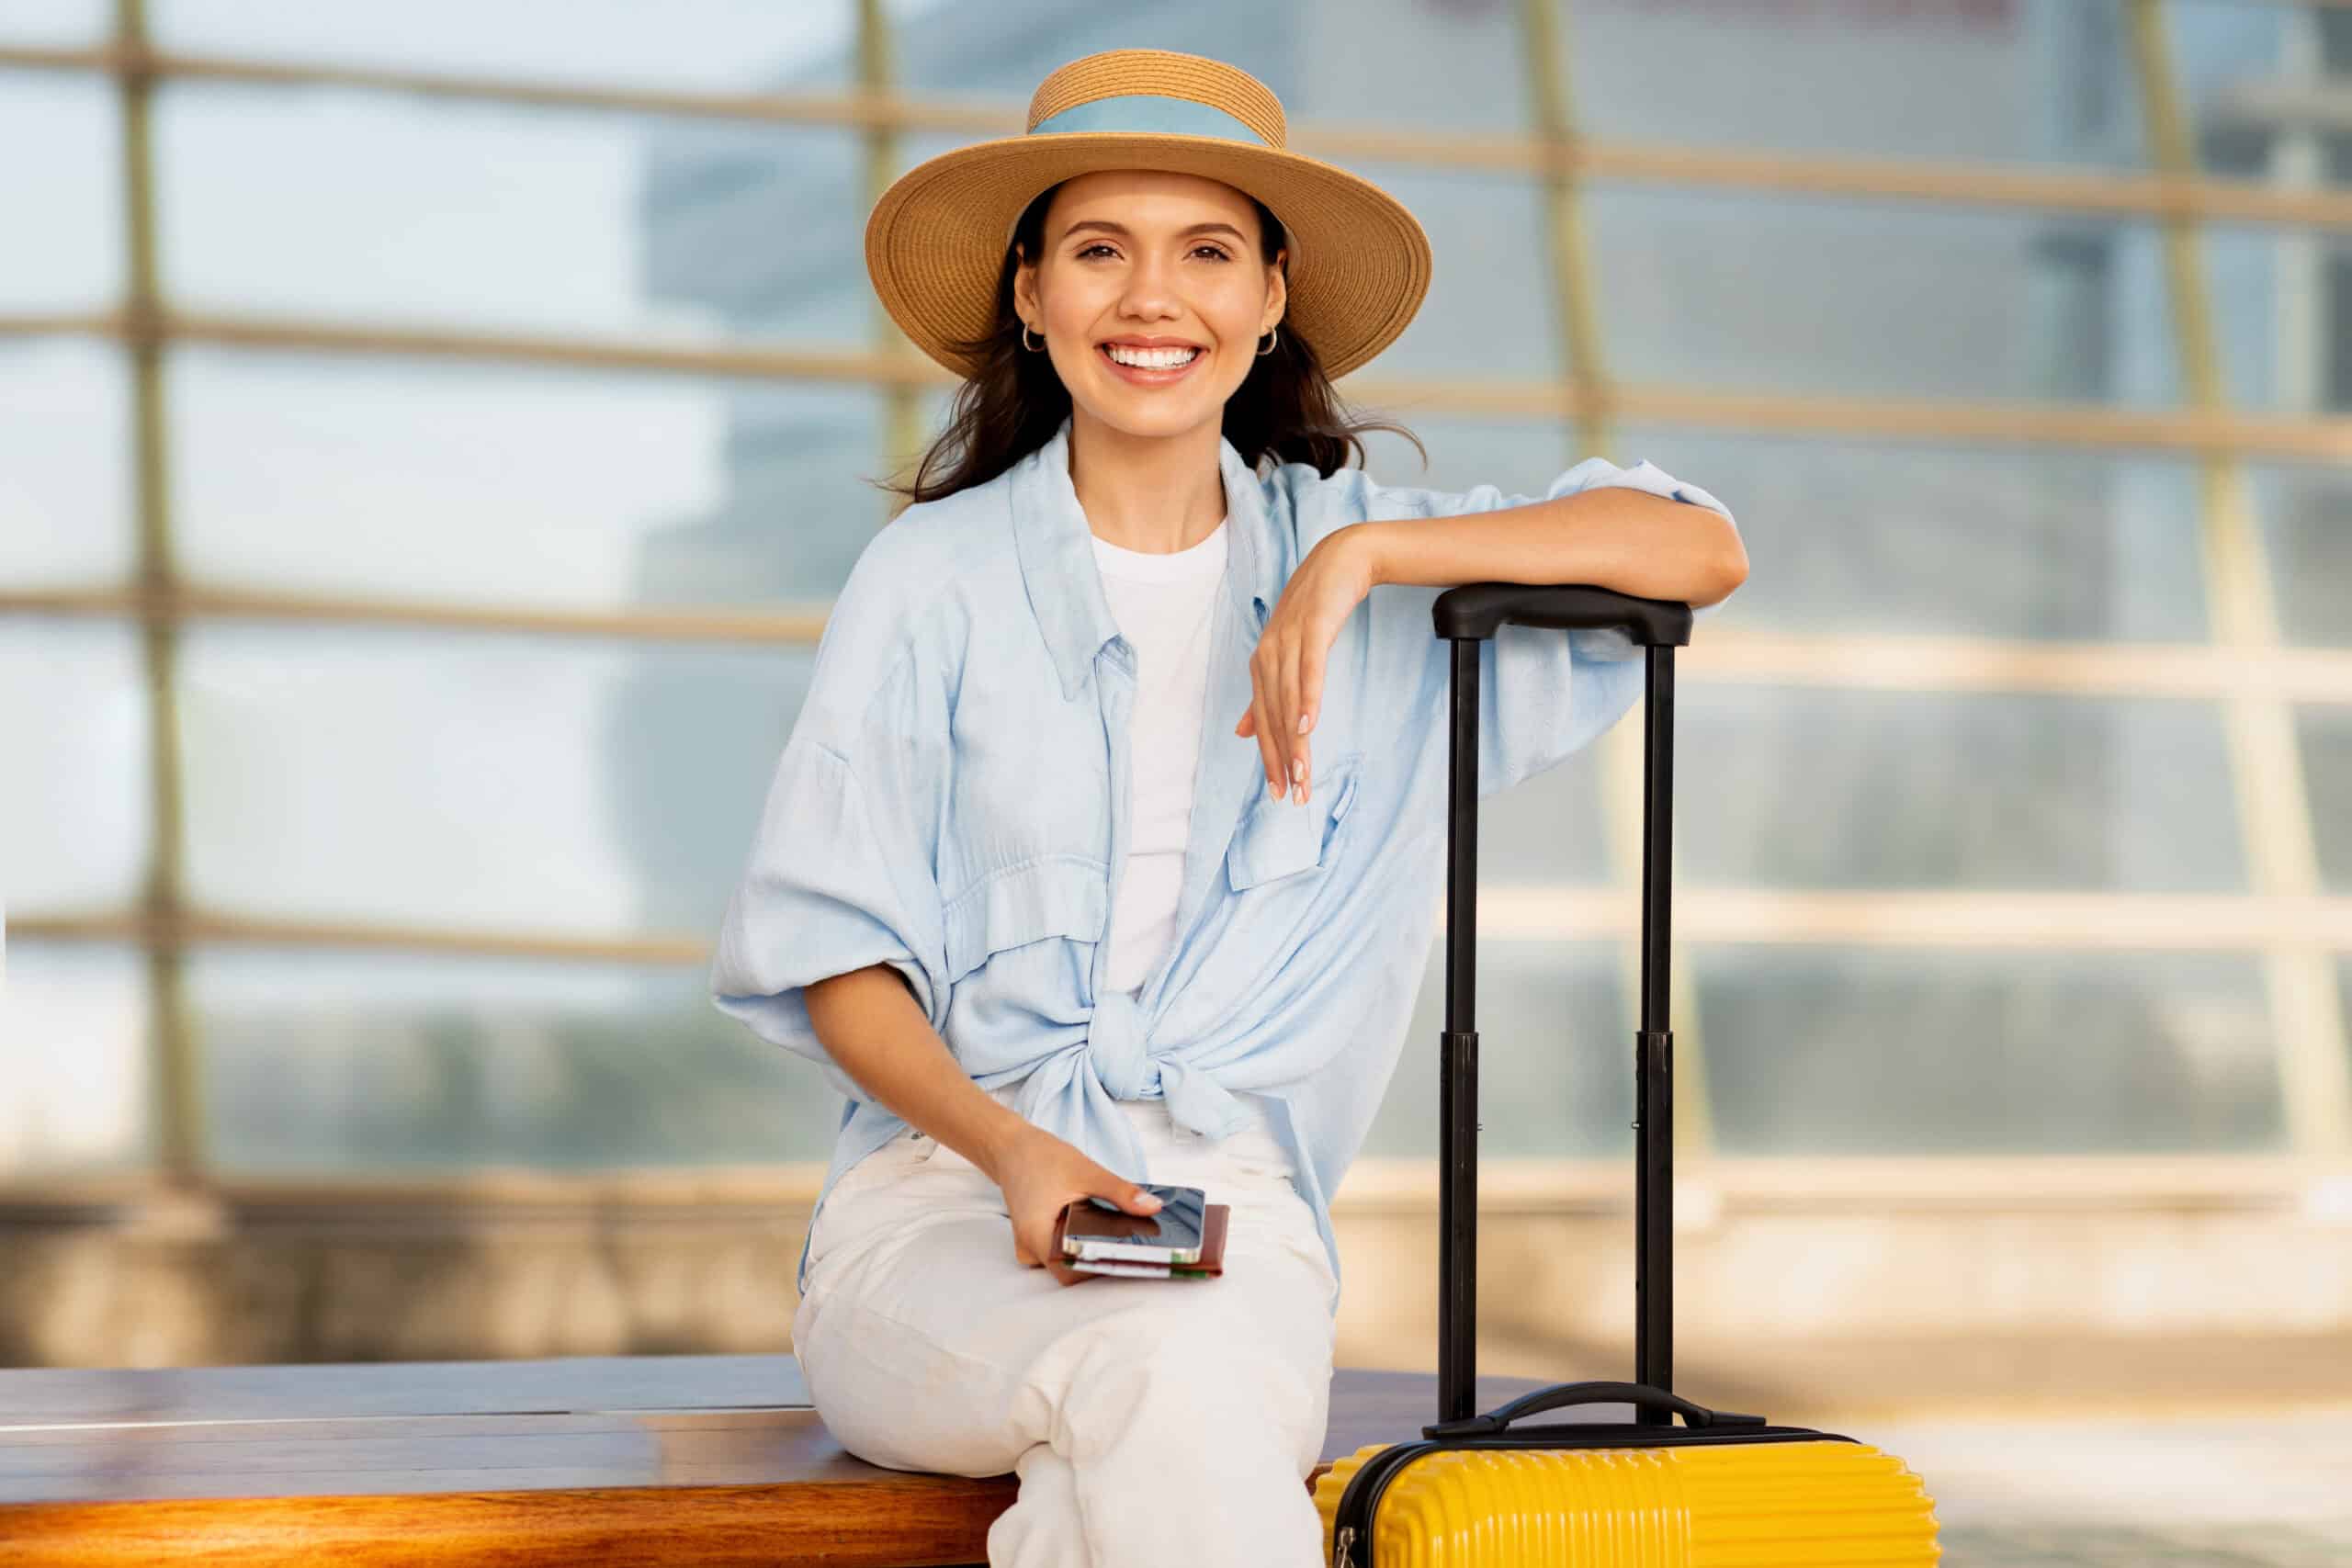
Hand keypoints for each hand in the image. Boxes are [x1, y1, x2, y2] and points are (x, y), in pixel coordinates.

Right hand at [994, 1123, 1165, 1286]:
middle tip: (1131, 1247)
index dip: (1101, 1269)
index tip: (1128, 1261)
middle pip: (1072, 1269)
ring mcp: (1032, 1247)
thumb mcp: (1087, 1172)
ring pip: (1067, 1261)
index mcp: (1038, 1236)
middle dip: (1100, 1259)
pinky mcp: (1037, 1240)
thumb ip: (1121, 1193)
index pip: (1073, 1272)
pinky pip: (1061, 1250)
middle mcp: (1031, 1248)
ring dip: (1090, 1251)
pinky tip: (1097, 1227)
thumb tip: (1151, 1208)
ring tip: (1117, 1234)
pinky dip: (1079, 1242)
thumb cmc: (1040, 1158)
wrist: (1012, 1148)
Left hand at [1234, 526, 1375, 805]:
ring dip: (1296, 741)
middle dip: (1283, 759)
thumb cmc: (1316, 609)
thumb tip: (1242, 732)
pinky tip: (1310, 724)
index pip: (1264, 722)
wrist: (1340, 561)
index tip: (1280, 792)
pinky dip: (1309, 698)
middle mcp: (1268, 656)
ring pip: (1290, 701)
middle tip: (1293, 795)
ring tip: (1303, 775)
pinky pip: (1310, 670)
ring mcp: (1289, 641)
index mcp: (1262, 666)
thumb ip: (1268, 693)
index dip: (1270, 759)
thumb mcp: (1290, 652)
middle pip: (1274, 717)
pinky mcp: (1313, 629)